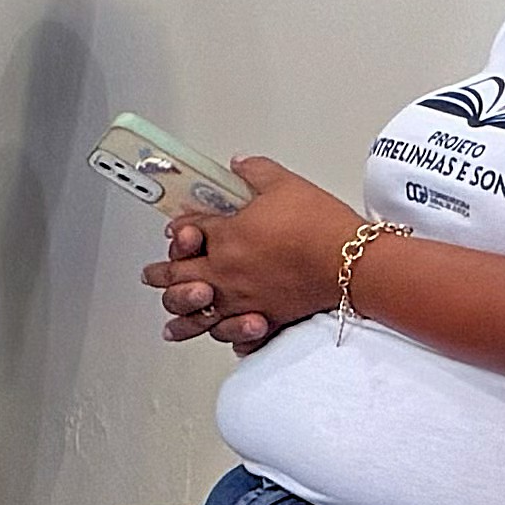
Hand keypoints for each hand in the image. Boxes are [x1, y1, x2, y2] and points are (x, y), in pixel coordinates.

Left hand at [149, 162, 364, 351]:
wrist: (353, 262)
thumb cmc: (320, 225)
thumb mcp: (284, 184)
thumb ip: (255, 172)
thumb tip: (238, 164)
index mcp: (223, 239)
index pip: (186, 234)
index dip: (178, 231)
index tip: (177, 232)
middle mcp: (225, 274)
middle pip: (178, 277)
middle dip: (160, 276)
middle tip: (151, 276)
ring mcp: (243, 300)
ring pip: (199, 315)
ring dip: (181, 318)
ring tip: (171, 325)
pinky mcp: (268, 318)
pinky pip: (238, 336)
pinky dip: (230, 339)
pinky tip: (225, 340)